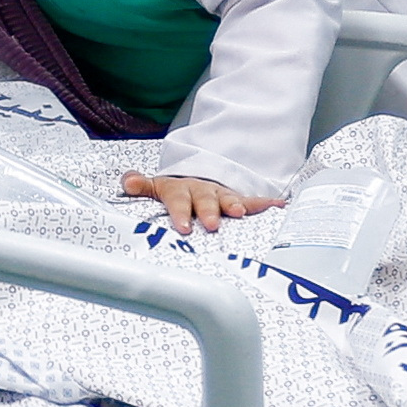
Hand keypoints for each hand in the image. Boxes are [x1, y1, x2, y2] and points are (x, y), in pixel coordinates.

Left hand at [122, 173, 281, 234]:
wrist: (197, 178)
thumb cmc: (176, 191)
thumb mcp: (157, 187)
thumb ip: (142, 185)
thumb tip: (127, 181)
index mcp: (181, 190)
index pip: (178, 201)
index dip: (181, 213)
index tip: (182, 228)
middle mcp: (202, 191)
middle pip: (205, 201)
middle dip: (209, 212)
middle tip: (211, 225)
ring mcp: (221, 195)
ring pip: (228, 199)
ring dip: (235, 205)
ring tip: (240, 213)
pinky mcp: (238, 199)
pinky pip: (252, 201)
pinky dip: (265, 204)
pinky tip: (279, 206)